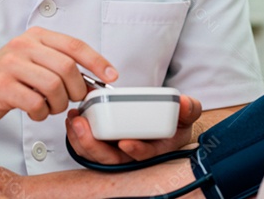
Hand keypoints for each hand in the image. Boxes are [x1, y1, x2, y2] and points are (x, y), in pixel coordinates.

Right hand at [0, 27, 117, 122]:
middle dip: (76, 89)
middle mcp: (23, 46)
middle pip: (66, 67)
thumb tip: (94, 82)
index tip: (111, 77)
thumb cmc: (5, 77)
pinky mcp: (0, 87)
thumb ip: (60, 65)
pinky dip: (40, 113)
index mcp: (35, 36)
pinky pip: (35, 103)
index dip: (97, 61)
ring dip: (58, 104)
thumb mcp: (33, 60)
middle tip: (72, 99)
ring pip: (53, 86)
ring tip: (50, 107)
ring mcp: (10, 65)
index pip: (74, 45)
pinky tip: (35, 112)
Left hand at [65, 94, 201, 163]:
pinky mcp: (105, 143)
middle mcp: (134, 154)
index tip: (126, 142)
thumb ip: (189, 109)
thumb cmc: (175, 121)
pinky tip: (73, 119)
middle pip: (112, 159)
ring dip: (81, 140)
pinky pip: (88, 146)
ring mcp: (117, 150)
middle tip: (82, 126)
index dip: (136, 151)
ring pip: (96, 155)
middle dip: (94, 145)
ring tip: (74, 119)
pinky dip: (78, 135)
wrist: (166, 122)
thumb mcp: (187, 113)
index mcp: (156, 149)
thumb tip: (185, 103)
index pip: (145, 155)